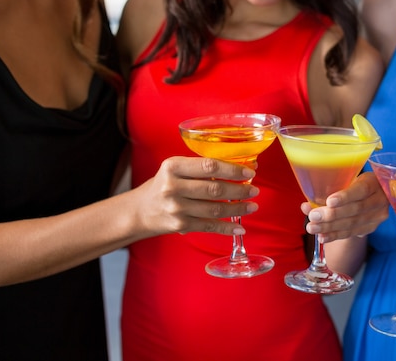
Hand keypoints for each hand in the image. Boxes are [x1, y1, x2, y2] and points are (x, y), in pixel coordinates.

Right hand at [134, 156, 259, 235]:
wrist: (141, 210)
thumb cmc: (165, 184)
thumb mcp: (176, 169)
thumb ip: (202, 167)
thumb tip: (240, 168)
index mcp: (173, 167)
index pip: (209, 166)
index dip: (232, 170)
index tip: (249, 172)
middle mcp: (173, 187)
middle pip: (214, 189)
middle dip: (239, 190)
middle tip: (254, 190)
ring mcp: (176, 208)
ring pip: (215, 209)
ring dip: (237, 209)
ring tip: (252, 206)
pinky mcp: (180, 225)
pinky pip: (209, 226)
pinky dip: (227, 228)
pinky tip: (240, 227)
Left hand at [304, 172, 388, 242]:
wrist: (371, 194)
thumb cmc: (353, 183)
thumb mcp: (345, 180)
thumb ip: (327, 191)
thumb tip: (305, 206)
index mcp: (374, 182)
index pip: (361, 190)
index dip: (346, 196)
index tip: (329, 201)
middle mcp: (380, 199)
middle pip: (356, 209)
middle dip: (332, 215)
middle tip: (313, 216)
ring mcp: (377, 216)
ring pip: (353, 224)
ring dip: (330, 227)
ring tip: (313, 228)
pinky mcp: (371, 227)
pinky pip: (352, 233)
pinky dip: (335, 235)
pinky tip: (323, 237)